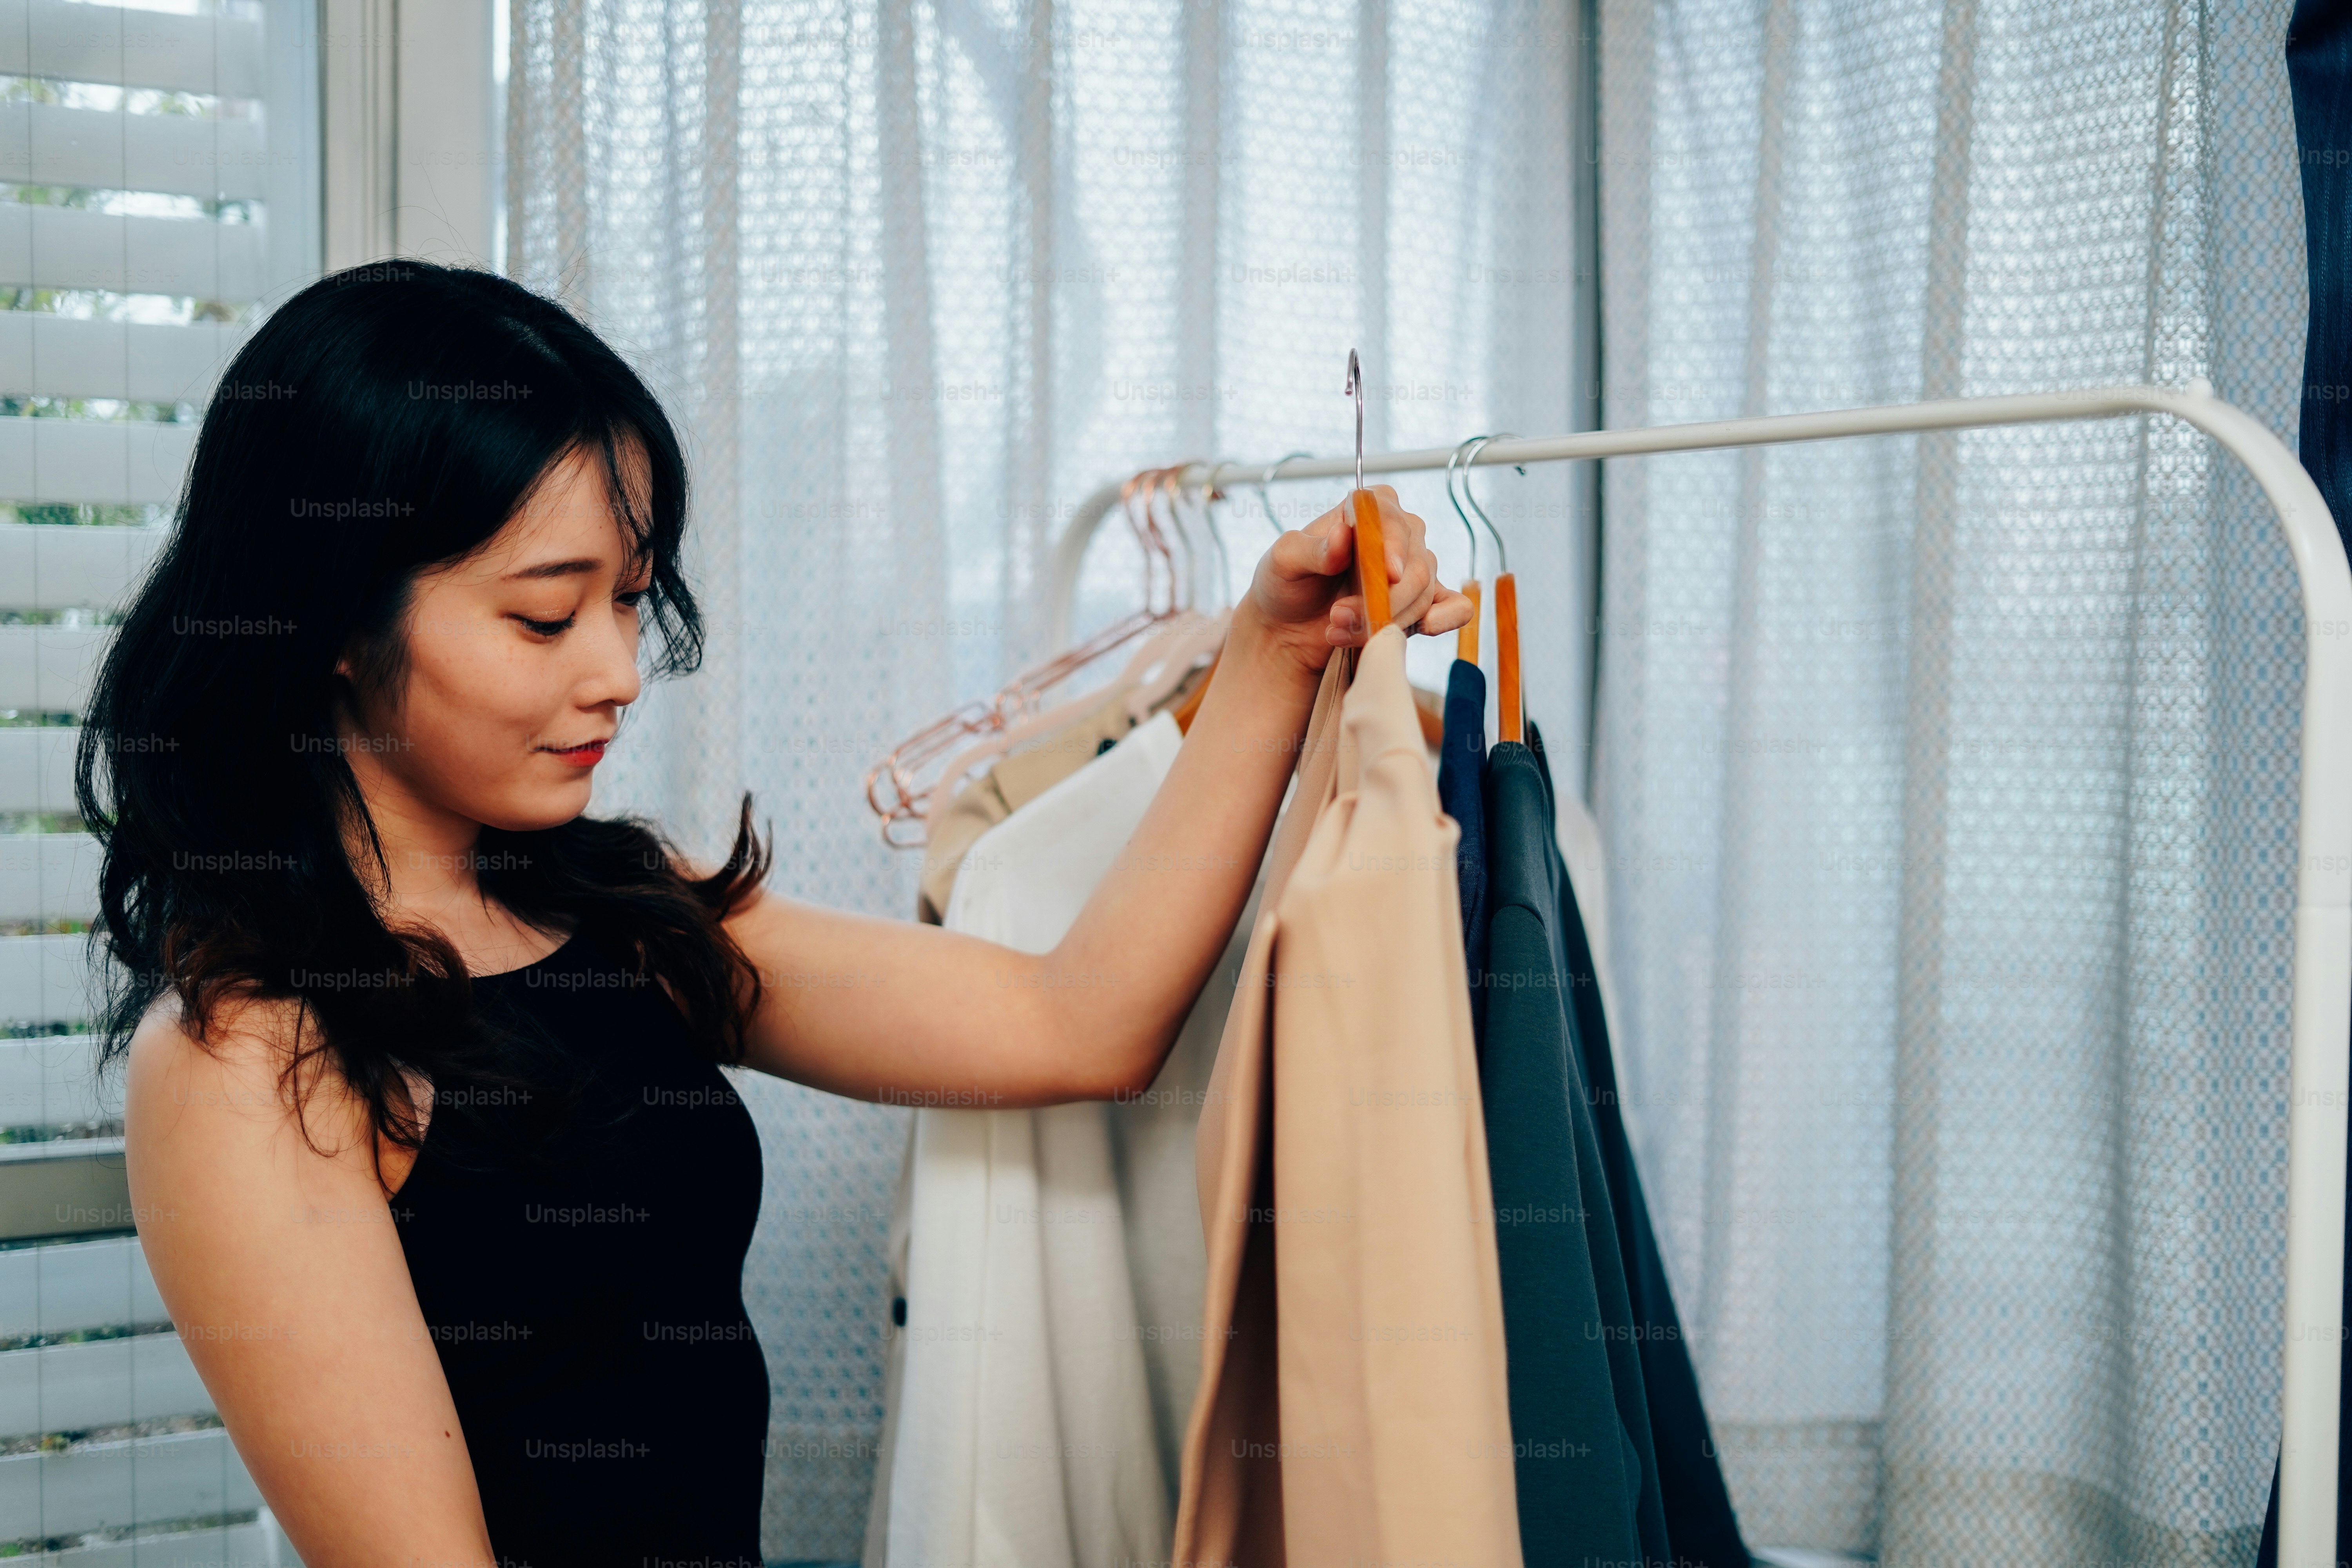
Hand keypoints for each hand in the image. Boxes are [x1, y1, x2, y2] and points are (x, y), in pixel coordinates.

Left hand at [1240, 485, 1472, 680]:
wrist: (1287, 629)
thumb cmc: (1285, 585)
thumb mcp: (1283, 562)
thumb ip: (1311, 549)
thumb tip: (1344, 534)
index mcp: (1367, 509)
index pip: (1389, 517)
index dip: (1392, 545)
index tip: (1387, 574)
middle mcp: (1397, 534)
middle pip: (1413, 563)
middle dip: (1379, 600)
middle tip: (1337, 618)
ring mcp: (1412, 570)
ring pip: (1423, 593)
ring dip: (1384, 620)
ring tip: (1339, 631)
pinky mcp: (1421, 603)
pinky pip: (1454, 606)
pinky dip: (1446, 618)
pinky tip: (1426, 629)